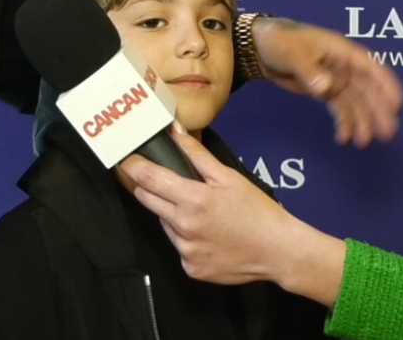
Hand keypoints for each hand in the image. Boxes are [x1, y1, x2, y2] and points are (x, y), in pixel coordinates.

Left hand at [121, 129, 345, 305]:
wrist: (277, 250)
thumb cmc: (256, 211)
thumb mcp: (228, 177)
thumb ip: (197, 155)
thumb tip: (175, 133)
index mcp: (192, 199)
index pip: (148, 179)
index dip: (132, 167)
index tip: (125, 160)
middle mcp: (183, 226)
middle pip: (147, 201)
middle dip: (150, 188)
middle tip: (164, 182)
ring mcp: (185, 250)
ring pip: (165, 224)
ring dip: (173, 215)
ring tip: (202, 213)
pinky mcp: (191, 268)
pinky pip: (179, 246)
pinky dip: (187, 238)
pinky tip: (209, 235)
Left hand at [252, 17, 402, 146]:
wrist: (259, 47)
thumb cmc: (280, 41)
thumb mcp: (293, 53)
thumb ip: (310, 71)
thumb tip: (326, 89)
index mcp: (343, 52)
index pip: (371, 68)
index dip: (386, 85)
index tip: (398, 104)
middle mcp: (345, 67)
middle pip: (368, 90)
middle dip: (379, 111)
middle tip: (388, 133)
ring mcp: (336, 80)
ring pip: (356, 103)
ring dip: (362, 122)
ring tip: (363, 143)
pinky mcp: (325, 91)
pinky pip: (340, 109)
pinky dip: (344, 123)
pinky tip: (343, 139)